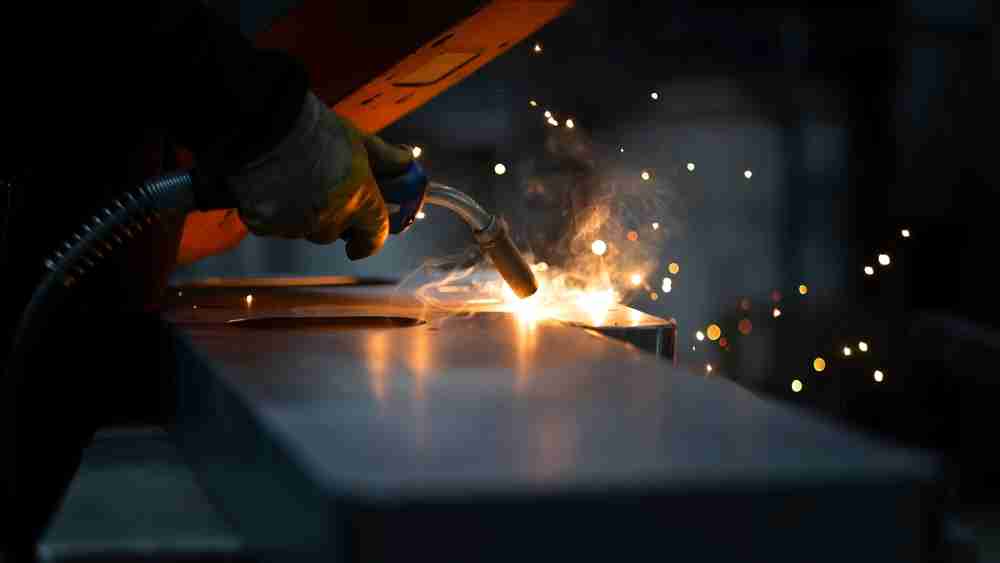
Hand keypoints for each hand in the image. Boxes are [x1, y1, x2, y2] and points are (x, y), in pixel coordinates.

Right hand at [227, 92, 411, 259]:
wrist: (264, 126)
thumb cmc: (316, 129)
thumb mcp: (357, 139)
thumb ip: (384, 157)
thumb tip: (406, 160)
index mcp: (359, 201)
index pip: (375, 236)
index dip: (371, 242)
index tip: (362, 245)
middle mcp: (329, 221)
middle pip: (333, 233)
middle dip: (331, 219)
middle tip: (321, 193)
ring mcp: (295, 226)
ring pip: (302, 229)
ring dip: (301, 215)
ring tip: (292, 181)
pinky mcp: (264, 224)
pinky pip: (272, 225)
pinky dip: (273, 211)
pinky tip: (269, 186)